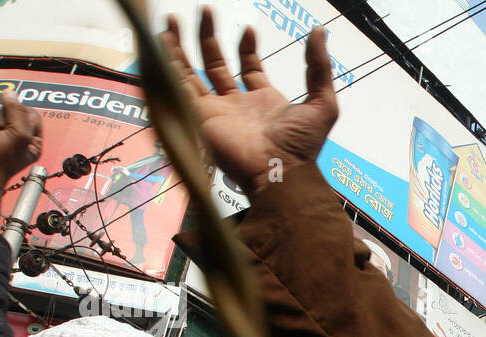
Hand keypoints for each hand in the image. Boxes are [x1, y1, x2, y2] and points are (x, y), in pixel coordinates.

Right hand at [160, 7, 337, 195]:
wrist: (279, 171)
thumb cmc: (301, 145)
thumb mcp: (322, 103)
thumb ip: (319, 67)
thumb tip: (319, 32)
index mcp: (264, 101)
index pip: (249, 67)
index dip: (247, 47)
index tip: (247, 29)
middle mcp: (237, 105)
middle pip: (216, 64)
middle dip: (208, 36)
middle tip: (205, 10)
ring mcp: (216, 111)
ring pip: (191, 73)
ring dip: (180, 46)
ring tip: (172, 19)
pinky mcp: (198, 116)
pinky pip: (179, 87)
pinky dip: (169, 65)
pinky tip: (162, 42)